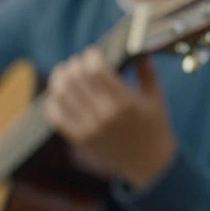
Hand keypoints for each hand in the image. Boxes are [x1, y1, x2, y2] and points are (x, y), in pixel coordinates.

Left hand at [45, 49, 177, 189]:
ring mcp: (90, 128)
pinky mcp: (80, 139)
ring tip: (65, 73)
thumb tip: (138, 48)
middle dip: (74, 65)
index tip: (94, 53)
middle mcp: (105, 115)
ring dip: (60, 79)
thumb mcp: (156, 97)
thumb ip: (147, 72)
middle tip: (78, 61)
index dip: (91, 57)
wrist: (149, 162)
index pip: (97, 71)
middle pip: (76, 80)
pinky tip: (60, 94)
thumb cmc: (155, 126)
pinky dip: (54, 101)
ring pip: (61, 95)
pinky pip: (56, 116)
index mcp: (126, 102)